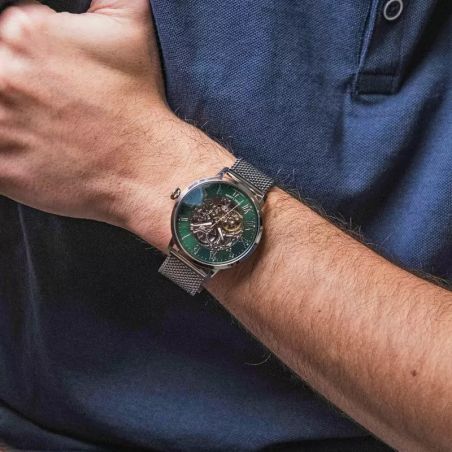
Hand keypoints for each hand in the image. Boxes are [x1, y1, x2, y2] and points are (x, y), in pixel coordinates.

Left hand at [0, 0, 233, 249]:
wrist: (147, 165)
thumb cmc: (138, 102)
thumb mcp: (129, 24)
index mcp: (25, 32)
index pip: (6, 37)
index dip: (29, 59)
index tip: (51, 79)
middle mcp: (5, 75)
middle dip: (19, 89)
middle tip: (51, 108)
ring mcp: (0, 124)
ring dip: (11, 119)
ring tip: (45, 129)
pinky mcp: (2, 167)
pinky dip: (9, 153)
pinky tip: (37, 151)